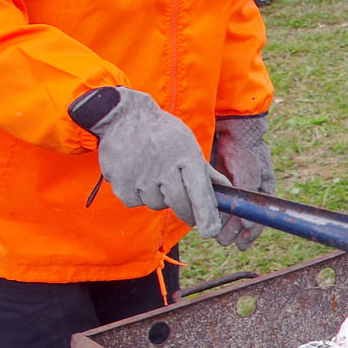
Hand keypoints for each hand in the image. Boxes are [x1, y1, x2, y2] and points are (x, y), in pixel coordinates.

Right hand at [90, 88, 227, 240]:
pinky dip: (137, 194)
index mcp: (186, 156)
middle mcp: (164, 167)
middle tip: (185, 206)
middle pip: (179, 204)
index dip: (205, 214)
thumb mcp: (188, 144)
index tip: (210, 231)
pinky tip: (136, 175)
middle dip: (185, 210)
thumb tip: (227, 190)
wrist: (123, 116)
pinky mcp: (120, 182)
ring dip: (158, 197)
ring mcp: (140, 175)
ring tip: (153, 175)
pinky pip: (134, 202)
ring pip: (157, 204)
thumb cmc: (163, 133)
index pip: (199, 191)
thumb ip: (206, 171)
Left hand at [210, 113, 274, 248]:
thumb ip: (247, 197)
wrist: (230, 126)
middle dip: (233, 232)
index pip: (260, 217)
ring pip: (229, 213)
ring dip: (223, 226)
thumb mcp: (249, 172)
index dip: (251, 233)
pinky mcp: (218, 183)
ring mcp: (233, 188)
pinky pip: (217, 202)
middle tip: (223, 241)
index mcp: (263, 190)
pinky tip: (207, 219)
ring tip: (215, 236)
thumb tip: (247, 226)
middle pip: (243, 218)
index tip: (241, 244)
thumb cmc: (245, 148)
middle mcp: (249, 192)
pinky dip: (213, 212)